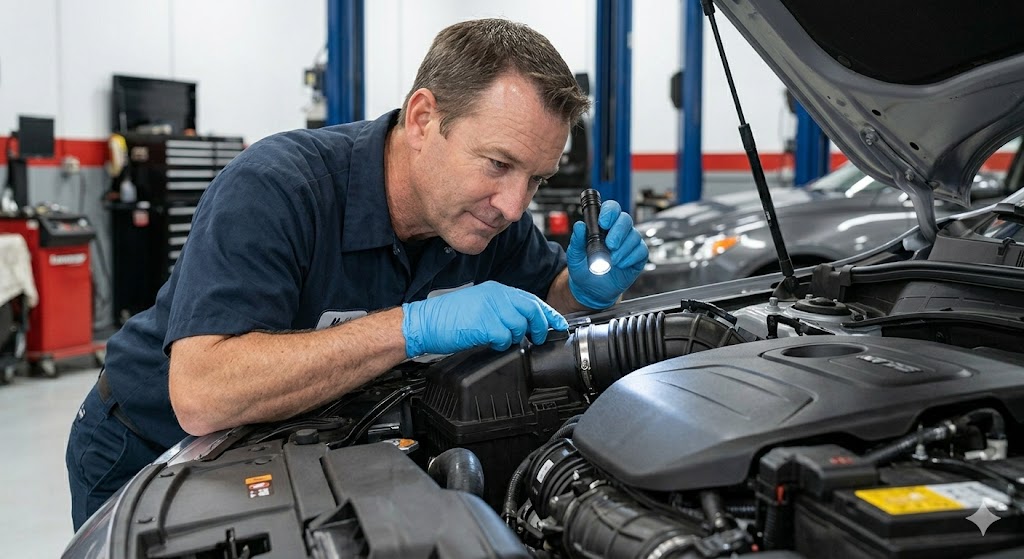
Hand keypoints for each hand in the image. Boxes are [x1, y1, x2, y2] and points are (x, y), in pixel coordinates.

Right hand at [401, 281, 568, 356]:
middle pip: (532, 310)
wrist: (424, 322)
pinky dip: (502, 344)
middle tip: (540, 337)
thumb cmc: (448, 317)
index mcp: (496, 290)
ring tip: (503, 340)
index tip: (558, 324)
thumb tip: (523, 323)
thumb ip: (501, 309)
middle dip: (540, 326)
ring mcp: (491, 309)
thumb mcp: (479, 305)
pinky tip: (492, 344)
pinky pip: (505, 338)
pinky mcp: (485, 325)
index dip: (548, 314)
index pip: (531, 300)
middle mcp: (496, 296)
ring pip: (520, 326)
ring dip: (516, 338)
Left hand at [566, 200, 648, 308]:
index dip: (610, 212)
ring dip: (623, 248)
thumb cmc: (584, 269)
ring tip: (612, 260)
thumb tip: (579, 225)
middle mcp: (618, 231)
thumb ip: (576, 241)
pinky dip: (631, 258)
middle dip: (618, 231)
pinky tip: (621, 265)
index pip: (611, 209)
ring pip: (634, 236)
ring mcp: (629, 243)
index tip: (603, 223)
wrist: (592, 290)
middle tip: (610, 245)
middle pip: (625, 219)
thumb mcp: (575, 256)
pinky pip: (641, 251)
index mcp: (603, 226)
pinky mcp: (638, 256)